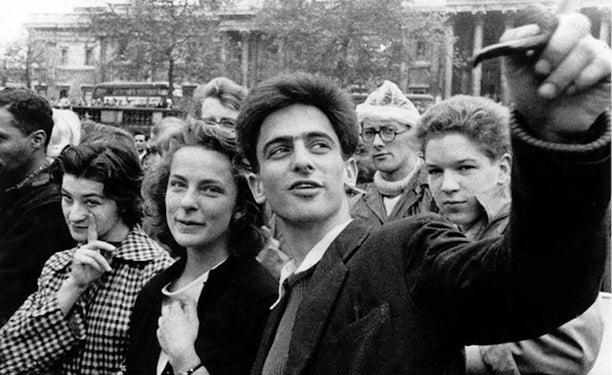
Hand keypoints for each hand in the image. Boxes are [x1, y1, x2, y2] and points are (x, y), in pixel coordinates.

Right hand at [68, 214, 114, 288]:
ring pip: (95, 254)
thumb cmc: (94, 271)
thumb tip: (114, 250)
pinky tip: (98, 270)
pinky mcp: (77, 258)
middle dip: (106, 246)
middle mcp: (84, 247)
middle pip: (97, 243)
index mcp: (91, 246)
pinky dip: (97, 266)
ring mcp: (79, 252)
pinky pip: (90, 260)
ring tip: (106, 269)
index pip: (91, 233)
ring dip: (103, 263)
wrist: (84, 281)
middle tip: (113, 249)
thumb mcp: (105, 263)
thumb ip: (109, 256)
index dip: (91, 224)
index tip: (90, 213)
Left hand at [157, 298, 200, 370]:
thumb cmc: (188, 336)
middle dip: (172, 308)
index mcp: (175, 312)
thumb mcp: (194, 319)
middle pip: (166, 308)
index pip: (175, 302)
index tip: (184, 305)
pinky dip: (164, 327)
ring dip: (167, 317)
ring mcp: (162, 327)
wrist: (179, 350)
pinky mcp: (159, 335)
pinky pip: (160, 328)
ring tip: (174, 322)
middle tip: (179, 312)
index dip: (181, 302)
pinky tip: (170, 331)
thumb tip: (190, 301)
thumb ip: (191, 308)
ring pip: (162, 317)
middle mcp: (166, 318)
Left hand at [502, 12, 610, 141]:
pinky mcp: (608, 67)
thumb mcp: (514, 71)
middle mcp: (575, 37)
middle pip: (576, 23)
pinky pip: (604, 62)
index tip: (529, 56)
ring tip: (547, 92)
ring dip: (563, 74)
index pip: (553, 18)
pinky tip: (571, 91)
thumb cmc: (530, 92)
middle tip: (540, 72)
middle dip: (556, 49)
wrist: (547, 122)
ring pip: (586, 48)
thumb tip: (530, 28)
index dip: (543, 34)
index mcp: (551, 32)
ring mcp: (594, 50)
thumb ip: (512, 46)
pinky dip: (583, 78)